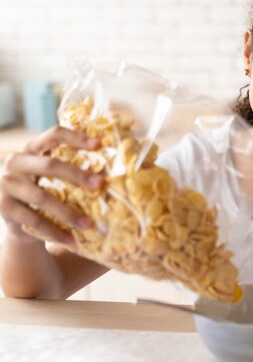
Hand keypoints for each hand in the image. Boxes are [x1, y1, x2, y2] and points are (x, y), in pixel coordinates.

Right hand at [0, 126, 102, 244]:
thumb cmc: (46, 188)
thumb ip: (73, 166)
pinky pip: (33, 220)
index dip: (76, 137)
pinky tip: (71, 240)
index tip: (99, 144)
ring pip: (42, 197)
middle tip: (100, 185)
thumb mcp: (53, 174)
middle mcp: (15, 163)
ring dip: (68, 212)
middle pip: (50, 165)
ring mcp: (6, 185)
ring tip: (89, 224)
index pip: (53, 134)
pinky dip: (54, 232)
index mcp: (31, 148)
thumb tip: (119, 168)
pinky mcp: (4, 208)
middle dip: (77, 175)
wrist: (17, 218)